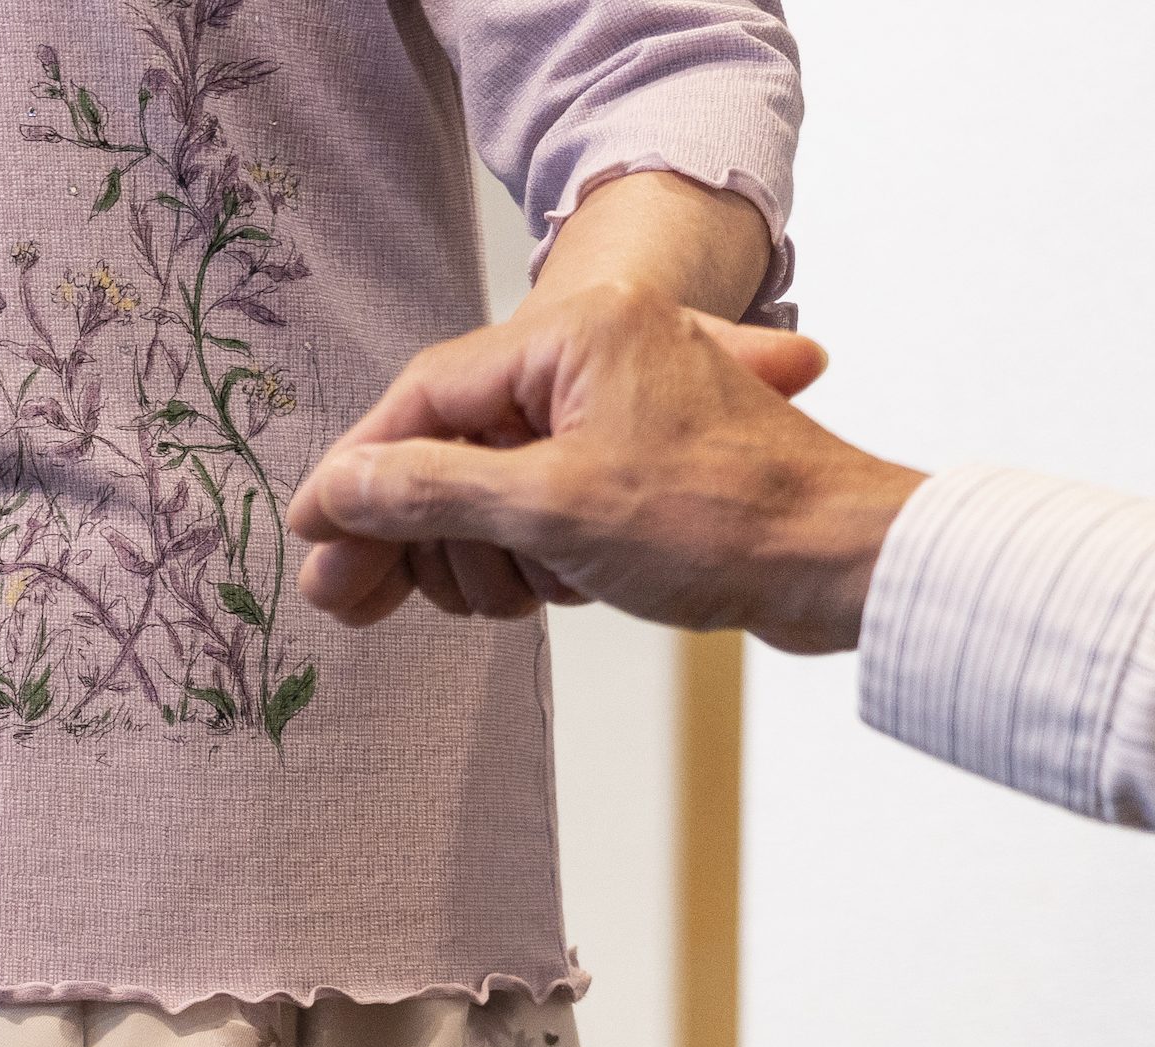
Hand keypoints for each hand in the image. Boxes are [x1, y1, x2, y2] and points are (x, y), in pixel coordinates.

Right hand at [342, 169, 780, 622]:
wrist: (845, 564)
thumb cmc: (723, 521)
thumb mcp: (553, 510)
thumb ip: (430, 492)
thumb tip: (337, 491)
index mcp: (573, 334)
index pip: (423, 396)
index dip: (358, 472)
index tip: (310, 534)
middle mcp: (589, 356)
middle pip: (446, 446)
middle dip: (410, 533)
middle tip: (351, 604)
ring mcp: (611, 412)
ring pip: (489, 488)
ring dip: (482, 558)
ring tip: (510, 602)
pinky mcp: (630, 466)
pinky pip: (536, 508)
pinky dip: (525, 558)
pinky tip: (541, 595)